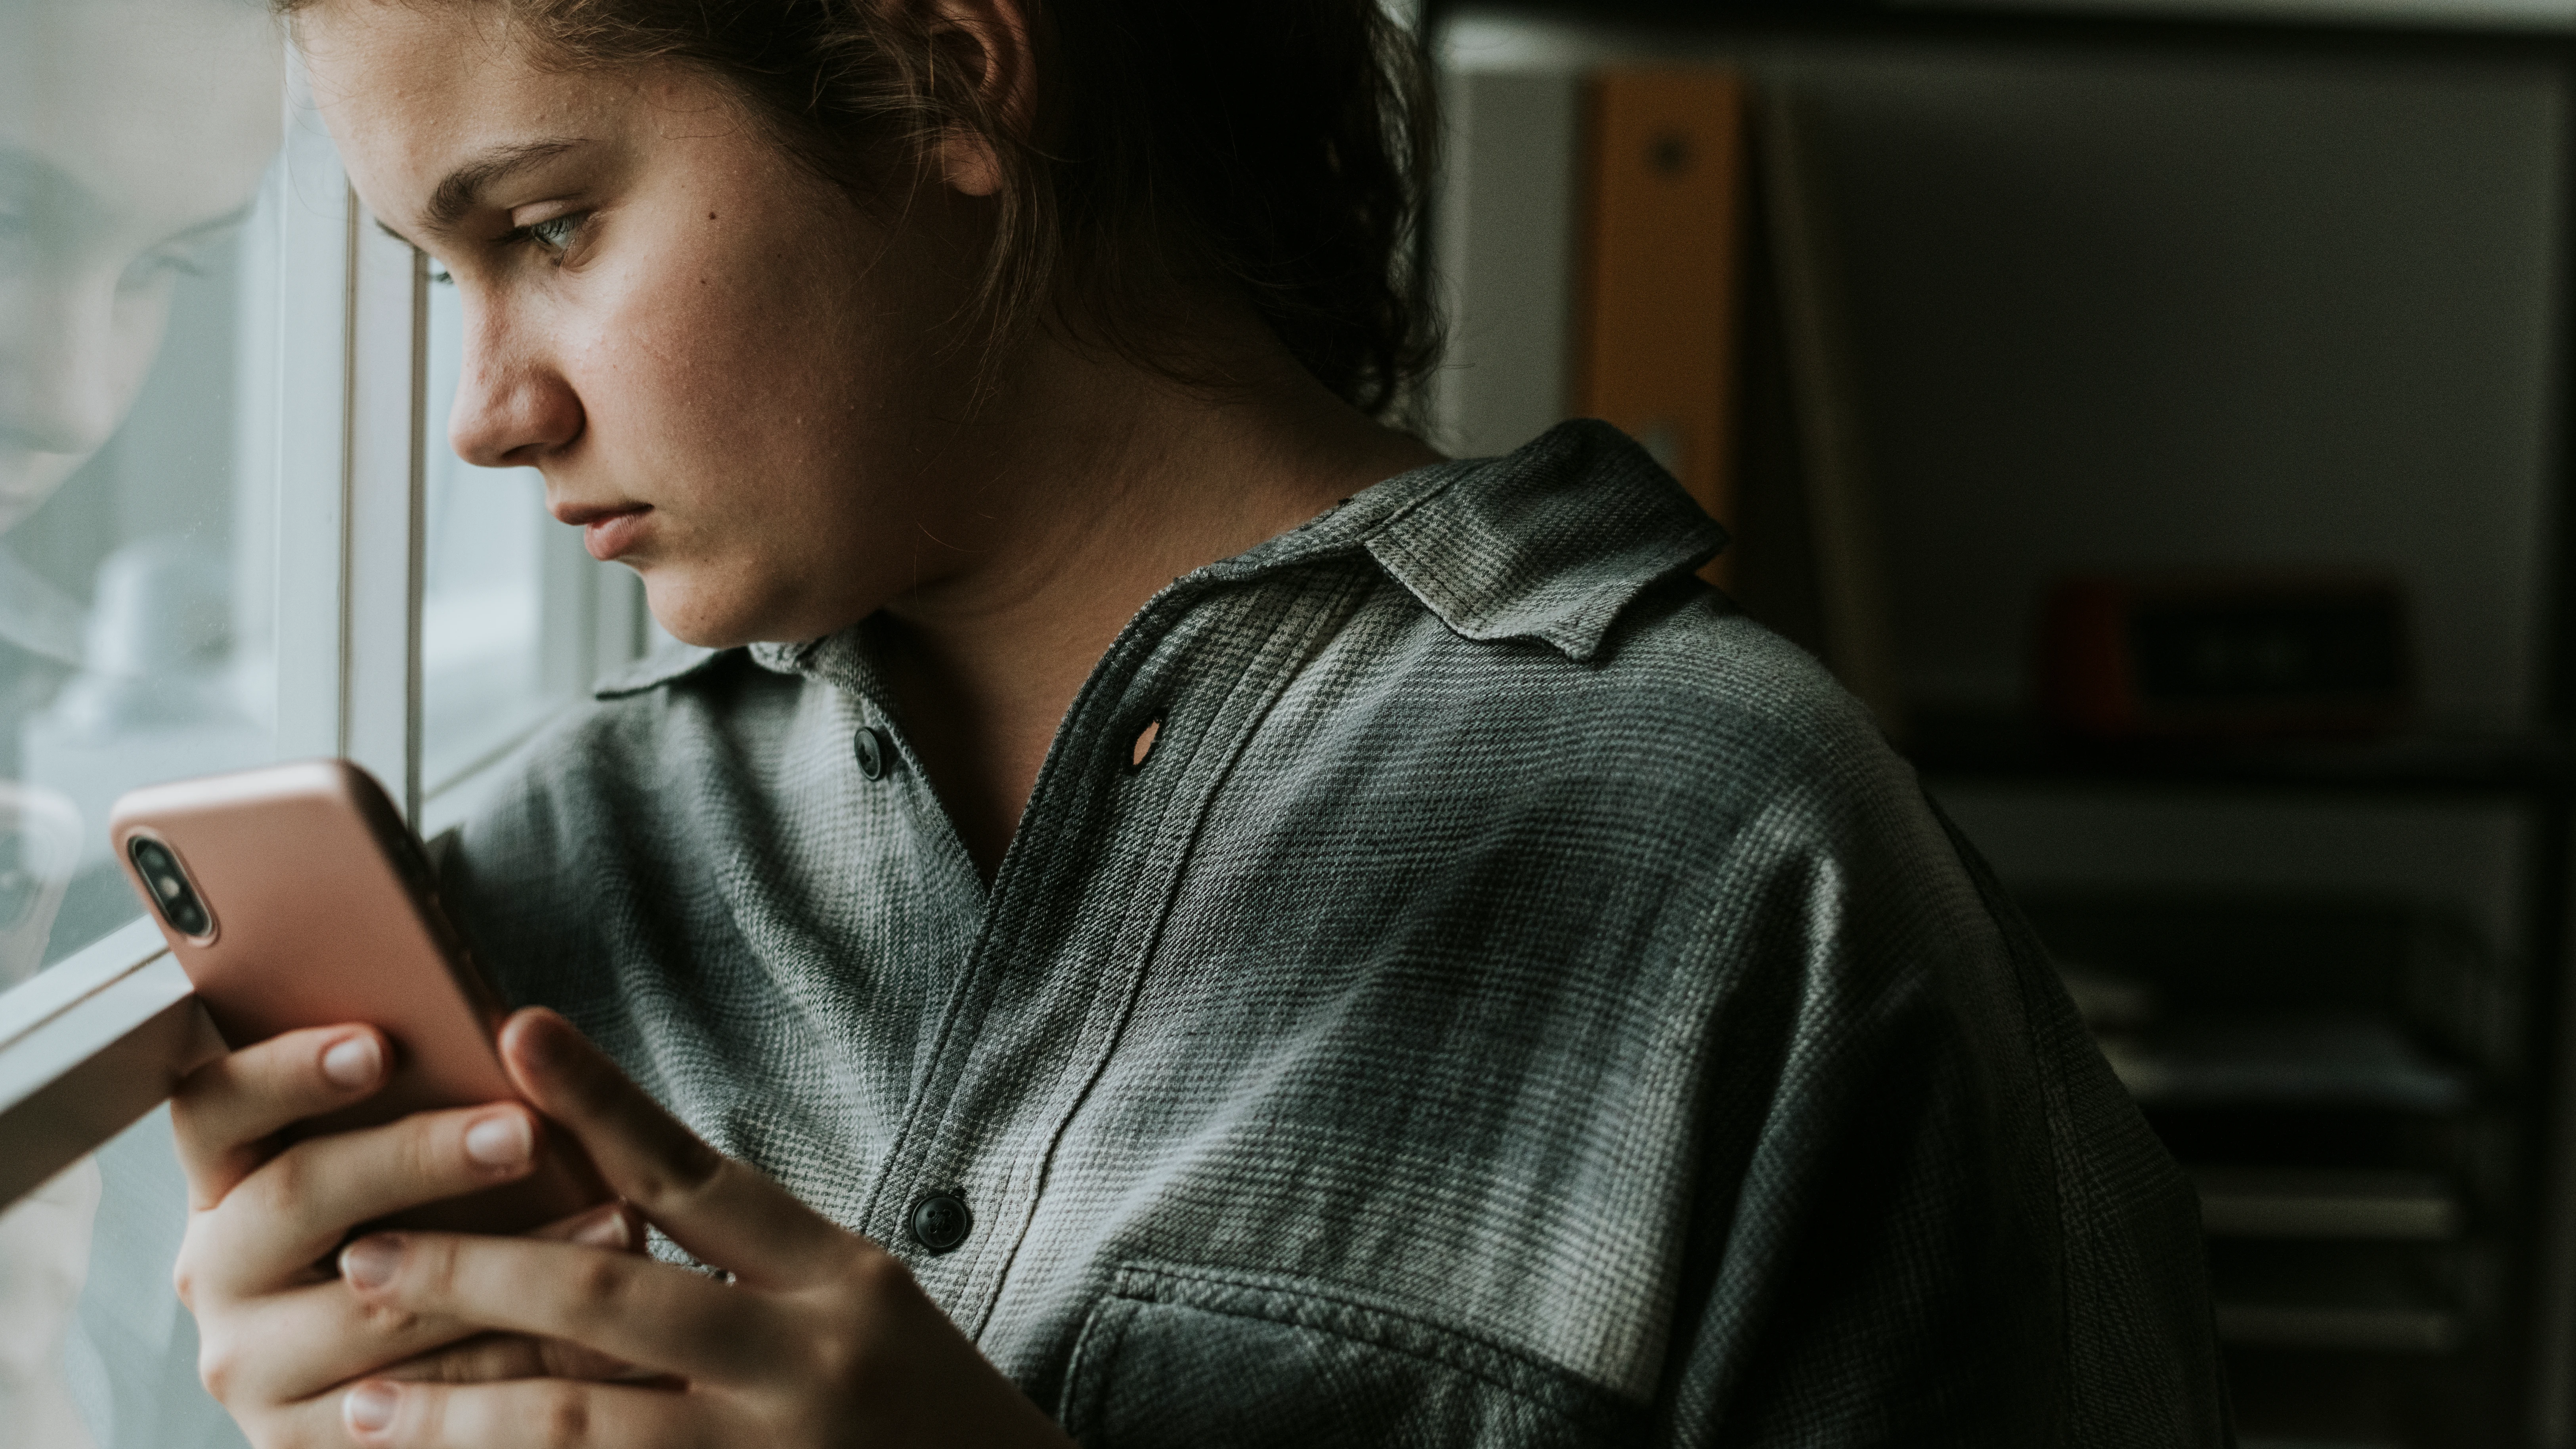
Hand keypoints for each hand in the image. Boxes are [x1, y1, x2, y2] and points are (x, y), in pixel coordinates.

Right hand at [170, 1023, 646, 1445]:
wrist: (418, 1375)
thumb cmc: (431, 1226)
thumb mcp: (404, 1168)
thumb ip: (424, 1104)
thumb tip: (512, 1033)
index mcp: (226, 1182)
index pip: (217, 1106)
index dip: (286, 1069)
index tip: (378, 1044)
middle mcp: (217, 1274)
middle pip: (298, 1197)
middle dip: (418, 1156)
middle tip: (524, 1132)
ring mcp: (254, 1369)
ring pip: (381, 1310)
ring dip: (512, 1266)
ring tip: (619, 1222)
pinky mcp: (307, 1444)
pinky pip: (429, 1406)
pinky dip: (530, 1363)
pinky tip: (613, 1333)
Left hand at [329, 1008, 1073, 1447]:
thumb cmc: (923, 1404)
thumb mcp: (862, 1304)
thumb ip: (748, 1262)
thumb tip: (600, 1205)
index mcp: (839, 1278)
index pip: (698, 1175)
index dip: (601, 1104)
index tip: (514, 1031)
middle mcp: (806, 1358)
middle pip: (611, 1300)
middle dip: (472, 1277)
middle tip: (363, 1256)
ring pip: (579, 1423)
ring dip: (457, 1412)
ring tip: (362, 1404)